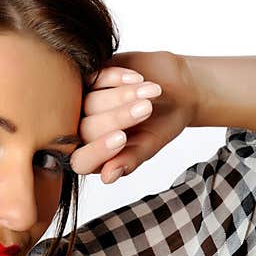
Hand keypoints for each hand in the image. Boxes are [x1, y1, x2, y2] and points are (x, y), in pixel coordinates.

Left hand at [69, 51, 199, 182]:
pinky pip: (91, 77)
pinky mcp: (86, 79)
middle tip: (146, 108)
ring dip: (122, 96)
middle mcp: (82, 131)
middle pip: (87, 129)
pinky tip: (137, 78)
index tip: (122, 139)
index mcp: (94, 156)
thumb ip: (130, 159)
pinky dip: (115, 77)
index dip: (98, 151)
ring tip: (152, 91)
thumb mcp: (150, 144)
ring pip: (89, 102)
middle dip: (119, 118)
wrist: (174, 89)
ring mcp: (81, 104)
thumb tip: (108, 178)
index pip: (82, 161)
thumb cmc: (161, 123)